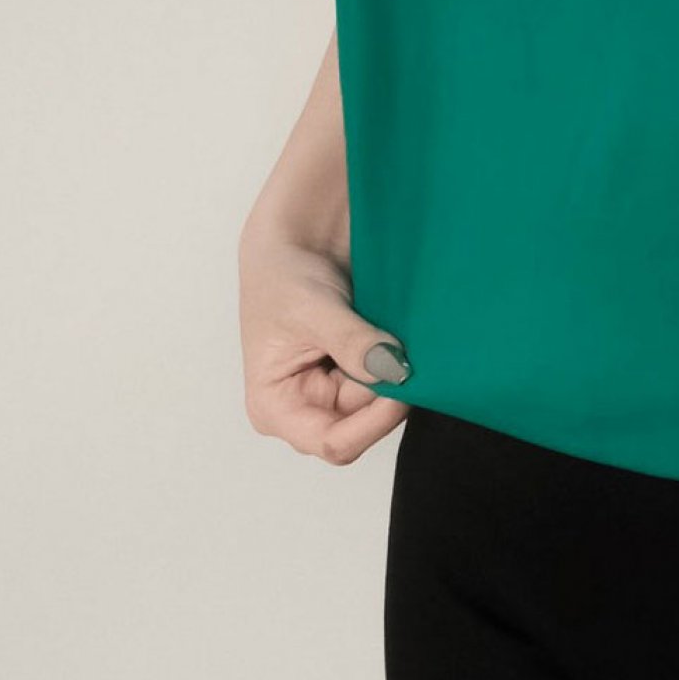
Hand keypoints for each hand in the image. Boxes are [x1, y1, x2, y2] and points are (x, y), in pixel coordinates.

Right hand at [239, 224, 410, 464]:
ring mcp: (333, 392)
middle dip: (388, 392)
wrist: (299, 237)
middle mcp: (305, 409)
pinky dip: (399, 360)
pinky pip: (389, 380)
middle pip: (364, 424)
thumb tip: (392, 370)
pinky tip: (399, 335)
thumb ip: (352, 344)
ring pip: (383, 402)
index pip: (334, 442)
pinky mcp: (357, 374)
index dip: (374, 422)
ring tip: (393, 332)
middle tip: (402, 348)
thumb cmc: (283, 273)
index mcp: (275, 408)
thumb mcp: (314, 309)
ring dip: (396, 372)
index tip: (403, 383)